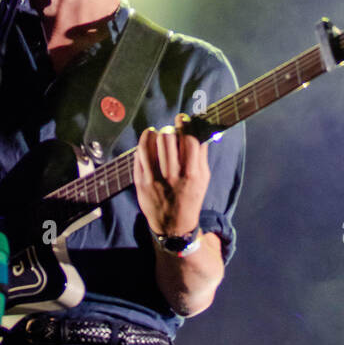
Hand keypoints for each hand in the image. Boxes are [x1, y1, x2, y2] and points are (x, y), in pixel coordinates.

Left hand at [133, 118, 208, 237]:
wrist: (173, 226)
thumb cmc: (190, 198)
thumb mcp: (203, 178)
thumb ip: (201, 154)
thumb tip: (200, 131)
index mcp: (193, 174)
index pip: (189, 140)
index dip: (185, 124)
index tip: (182, 118)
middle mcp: (174, 176)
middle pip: (168, 138)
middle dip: (170, 130)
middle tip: (170, 131)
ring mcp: (155, 179)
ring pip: (151, 144)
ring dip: (155, 135)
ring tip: (157, 135)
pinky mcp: (141, 182)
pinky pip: (139, 155)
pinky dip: (143, 144)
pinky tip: (148, 142)